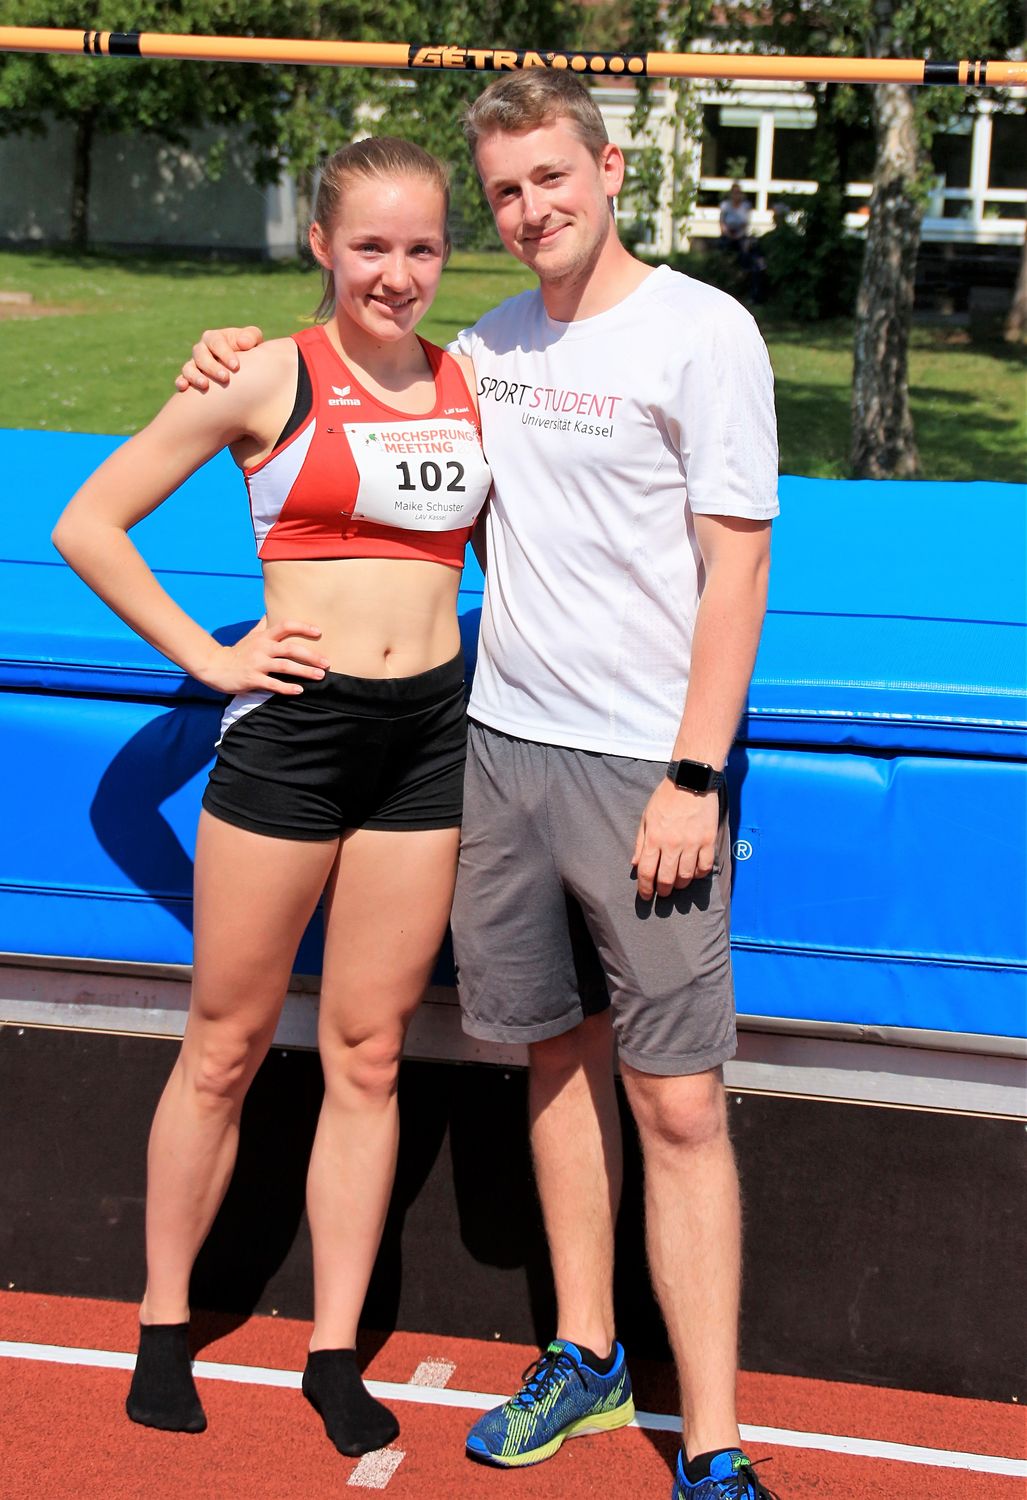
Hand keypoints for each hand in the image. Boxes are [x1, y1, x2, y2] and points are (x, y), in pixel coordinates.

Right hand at [174, 325, 264, 392]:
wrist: (244, 369)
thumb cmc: (249, 351)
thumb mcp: (254, 340)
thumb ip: (251, 336)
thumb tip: (243, 343)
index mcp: (215, 338)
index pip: (216, 342)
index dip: (224, 353)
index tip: (236, 366)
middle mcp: (202, 349)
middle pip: (201, 355)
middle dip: (212, 366)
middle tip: (225, 378)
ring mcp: (195, 364)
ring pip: (188, 367)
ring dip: (194, 376)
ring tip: (205, 385)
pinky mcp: (191, 378)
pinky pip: (182, 379)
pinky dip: (181, 382)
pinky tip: (183, 388)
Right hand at [195, 618, 328, 695]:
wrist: (215, 666)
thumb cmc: (239, 652)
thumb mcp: (251, 635)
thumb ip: (263, 624)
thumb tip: (271, 610)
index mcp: (264, 636)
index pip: (286, 626)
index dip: (303, 627)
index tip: (319, 632)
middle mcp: (262, 648)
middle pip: (290, 649)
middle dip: (311, 655)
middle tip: (327, 662)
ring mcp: (257, 664)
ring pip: (285, 666)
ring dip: (304, 671)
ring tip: (320, 676)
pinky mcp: (252, 679)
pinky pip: (273, 684)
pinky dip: (287, 688)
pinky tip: (299, 690)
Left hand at [632, 778, 718, 900]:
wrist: (691, 781)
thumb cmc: (666, 798)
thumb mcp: (646, 817)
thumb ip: (640, 842)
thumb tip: (634, 863)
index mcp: (654, 838)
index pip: (646, 871)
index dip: (645, 888)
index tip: (646, 895)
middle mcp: (672, 844)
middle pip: (666, 879)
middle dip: (663, 890)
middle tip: (663, 892)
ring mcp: (692, 843)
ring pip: (686, 876)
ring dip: (680, 885)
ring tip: (678, 884)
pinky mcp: (708, 841)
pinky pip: (705, 867)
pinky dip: (699, 874)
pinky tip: (695, 873)